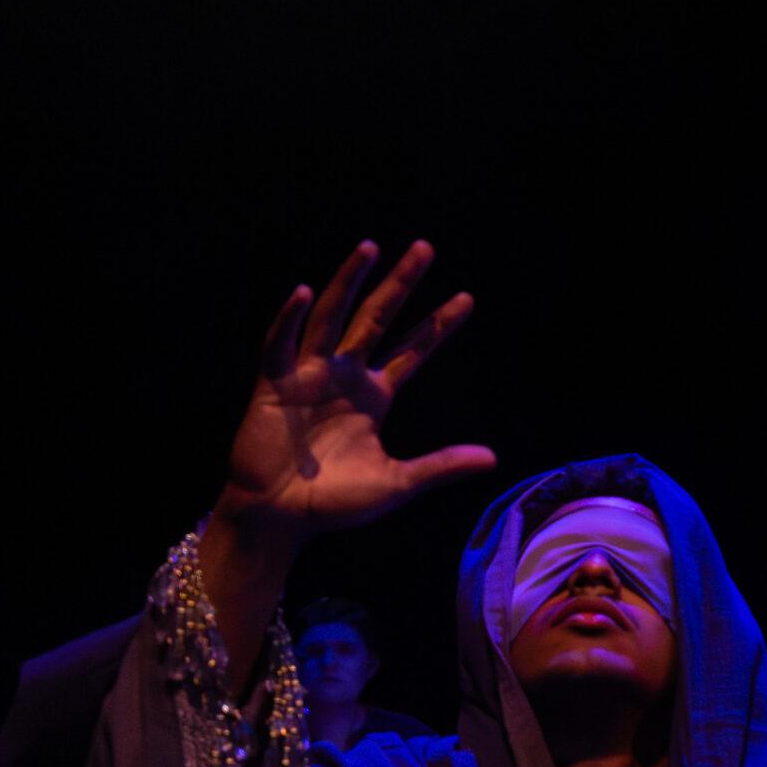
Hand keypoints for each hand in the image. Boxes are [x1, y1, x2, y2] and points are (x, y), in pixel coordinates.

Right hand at [215, 239, 496, 548]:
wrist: (278, 519)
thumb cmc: (333, 503)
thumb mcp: (396, 483)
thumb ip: (440, 466)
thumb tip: (493, 458)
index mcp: (374, 395)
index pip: (413, 350)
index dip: (438, 325)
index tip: (468, 298)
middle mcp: (344, 376)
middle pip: (376, 318)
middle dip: (400, 284)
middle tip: (425, 247)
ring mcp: (308, 375)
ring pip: (331, 318)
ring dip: (348, 282)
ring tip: (370, 247)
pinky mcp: (273, 385)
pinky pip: (279, 345)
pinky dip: (289, 319)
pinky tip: (305, 292)